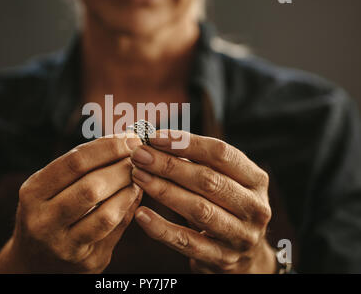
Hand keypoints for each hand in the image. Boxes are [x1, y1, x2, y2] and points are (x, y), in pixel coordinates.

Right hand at [0, 134, 142, 272]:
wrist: (36, 262)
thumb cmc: (48, 212)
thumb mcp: (49, 188)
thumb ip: (80, 166)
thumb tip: (123, 141)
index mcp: (33, 193)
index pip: (74, 162)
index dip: (107, 148)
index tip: (129, 138)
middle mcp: (43, 221)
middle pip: (91, 188)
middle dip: (121, 168)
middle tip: (139, 157)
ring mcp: (65, 245)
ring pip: (106, 215)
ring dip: (129, 190)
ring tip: (138, 177)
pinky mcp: (87, 261)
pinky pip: (116, 231)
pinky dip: (129, 209)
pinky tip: (134, 195)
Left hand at [130, 130, 275, 273]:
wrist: (247, 256)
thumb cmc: (226, 206)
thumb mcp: (224, 181)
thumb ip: (197, 162)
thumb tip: (154, 141)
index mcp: (256, 180)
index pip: (221, 154)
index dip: (186, 143)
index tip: (155, 137)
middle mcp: (254, 207)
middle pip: (208, 180)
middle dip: (169, 165)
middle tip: (139, 155)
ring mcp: (240, 236)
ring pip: (198, 210)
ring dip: (164, 190)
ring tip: (138, 176)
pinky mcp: (221, 259)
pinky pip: (187, 242)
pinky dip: (162, 228)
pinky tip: (141, 214)